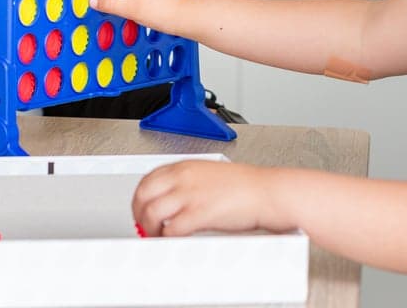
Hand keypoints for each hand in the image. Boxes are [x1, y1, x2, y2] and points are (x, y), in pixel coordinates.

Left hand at [132, 159, 296, 236]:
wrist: (267, 192)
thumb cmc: (246, 186)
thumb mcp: (210, 174)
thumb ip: (188, 183)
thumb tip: (173, 198)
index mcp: (186, 166)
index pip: (148, 179)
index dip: (140, 197)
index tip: (141, 208)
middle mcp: (184, 177)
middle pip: (143, 195)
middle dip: (138, 213)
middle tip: (143, 226)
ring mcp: (190, 195)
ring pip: (151, 213)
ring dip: (149, 229)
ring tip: (156, 237)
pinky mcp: (199, 213)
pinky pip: (170, 229)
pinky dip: (166, 239)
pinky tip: (171, 241)